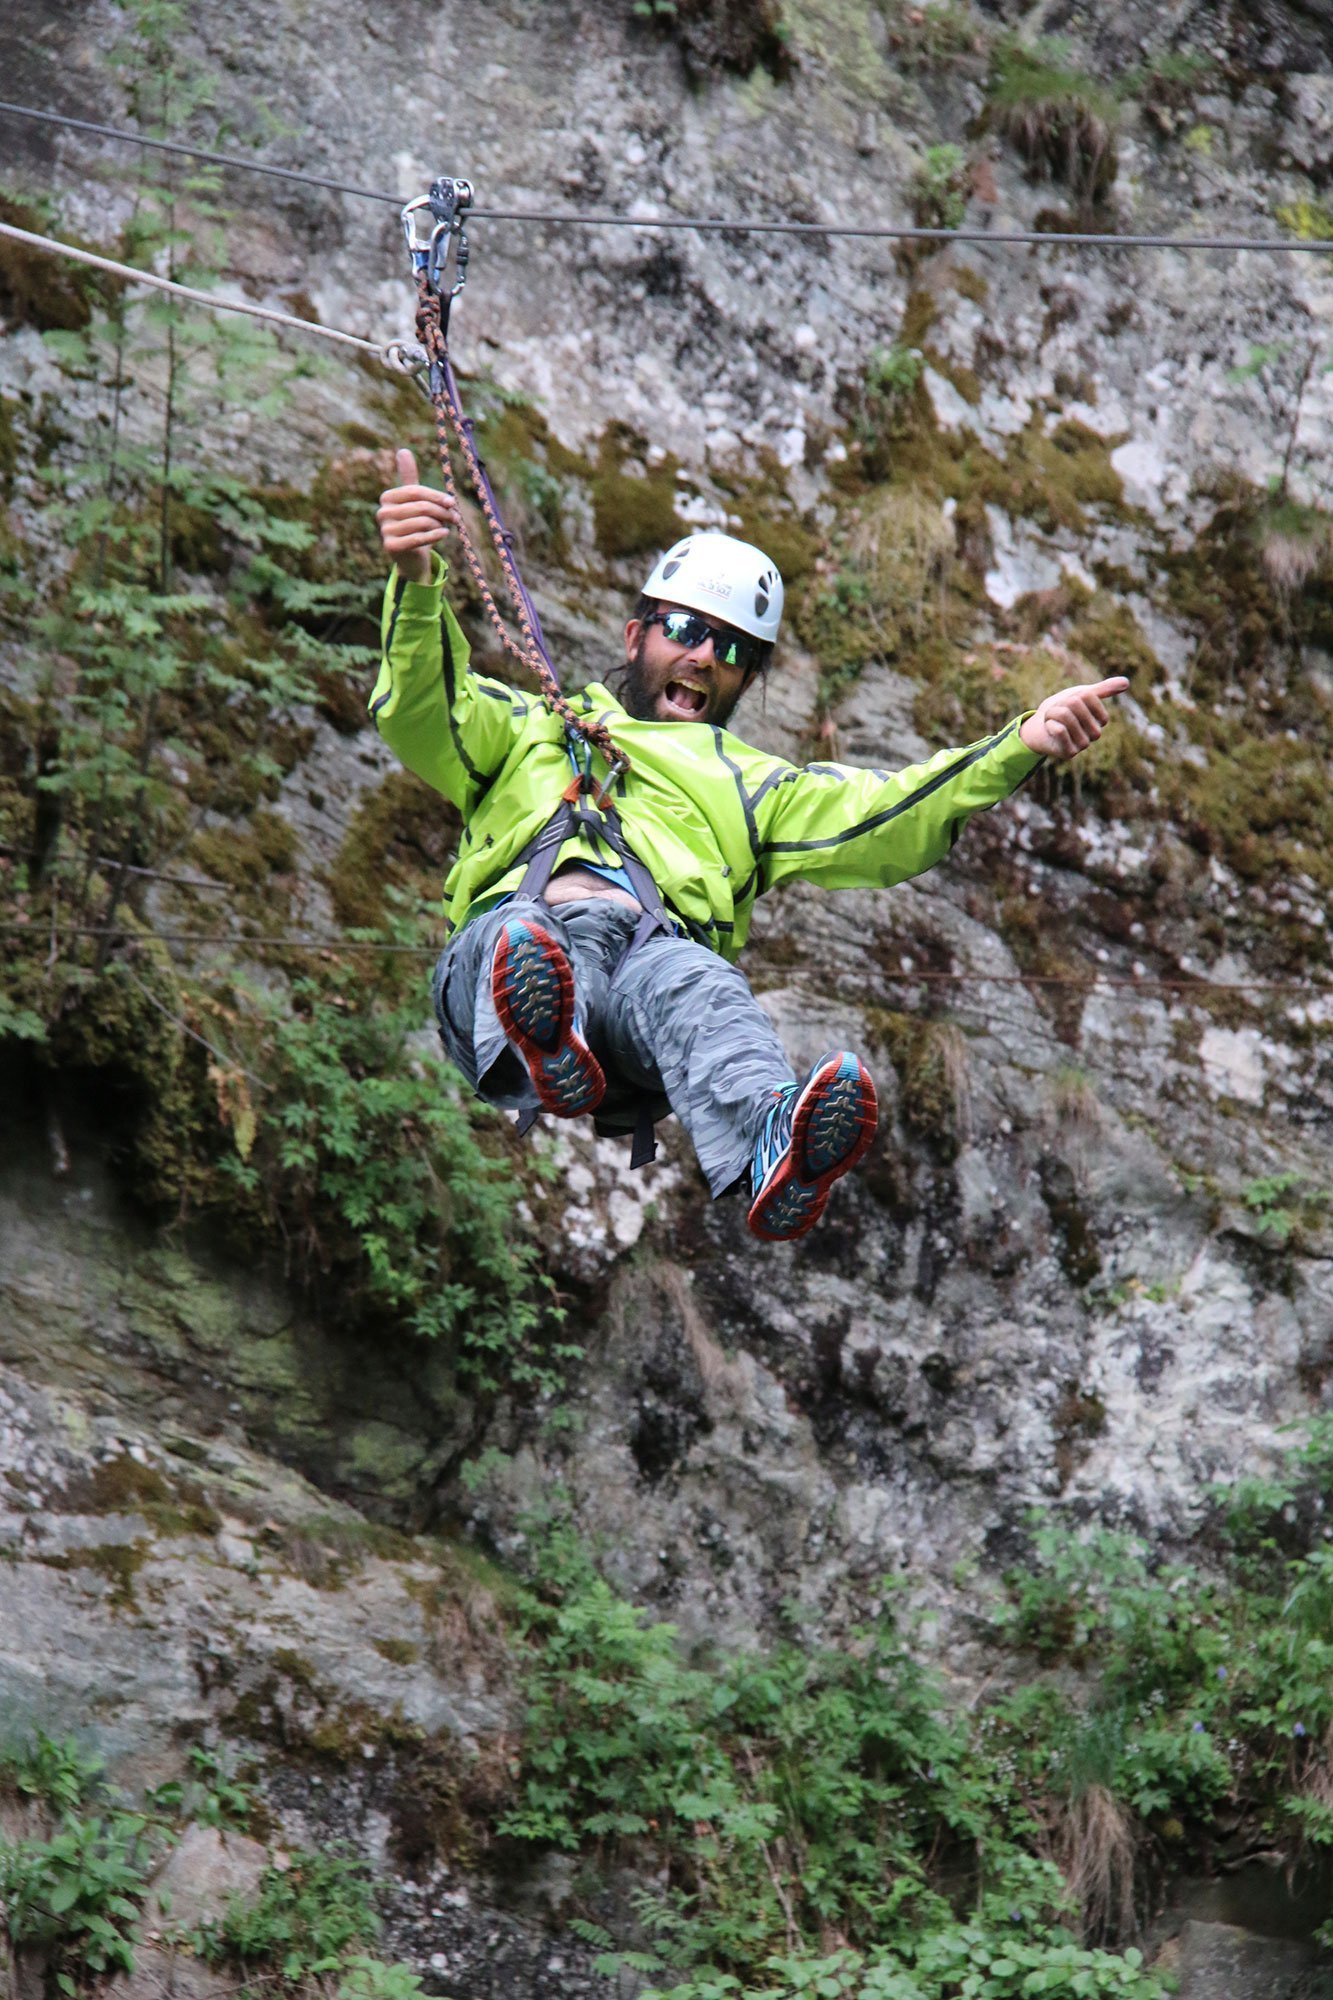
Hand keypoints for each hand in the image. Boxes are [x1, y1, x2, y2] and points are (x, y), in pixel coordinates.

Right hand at [376, 447, 458, 582]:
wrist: (411, 558)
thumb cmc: (415, 524)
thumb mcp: (413, 501)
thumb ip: (409, 478)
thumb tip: (403, 450)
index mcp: (387, 498)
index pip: (416, 492)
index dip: (436, 496)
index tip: (452, 502)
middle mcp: (382, 513)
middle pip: (420, 507)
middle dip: (442, 511)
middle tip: (455, 517)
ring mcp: (385, 531)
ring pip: (422, 522)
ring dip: (440, 523)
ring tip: (447, 525)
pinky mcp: (391, 547)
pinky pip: (419, 538)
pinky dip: (435, 535)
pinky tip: (445, 533)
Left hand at [1019, 677, 1129, 760]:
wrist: (1038, 729)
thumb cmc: (1062, 710)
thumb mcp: (1081, 695)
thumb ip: (1102, 690)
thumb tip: (1127, 682)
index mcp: (1102, 719)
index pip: (1088, 696)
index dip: (1074, 695)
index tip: (1068, 703)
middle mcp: (1096, 733)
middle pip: (1075, 704)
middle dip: (1060, 704)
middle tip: (1057, 713)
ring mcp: (1084, 745)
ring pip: (1066, 716)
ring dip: (1052, 713)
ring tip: (1051, 720)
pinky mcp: (1070, 753)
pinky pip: (1060, 730)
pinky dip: (1050, 724)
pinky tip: (1050, 730)